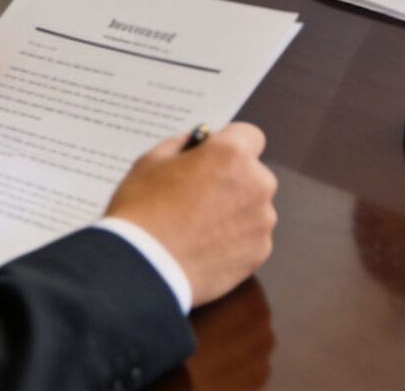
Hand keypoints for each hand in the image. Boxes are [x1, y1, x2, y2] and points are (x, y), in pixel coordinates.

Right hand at [105, 123, 278, 305]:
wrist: (142, 268)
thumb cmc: (142, 211)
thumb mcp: (151, 161)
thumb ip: (181, 144)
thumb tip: (195, 143)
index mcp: (232, 154)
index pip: (249, 136)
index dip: (230, 144)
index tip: (213, 158)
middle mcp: (257, 183)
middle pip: (253, 174)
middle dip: (232, 180)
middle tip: (199, 196)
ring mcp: (261, 221)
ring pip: (253, 208)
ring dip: (235, 212)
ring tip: (199, 227)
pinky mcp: (259, 252)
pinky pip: (251, 238)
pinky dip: (234, 241)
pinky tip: (205, 248)